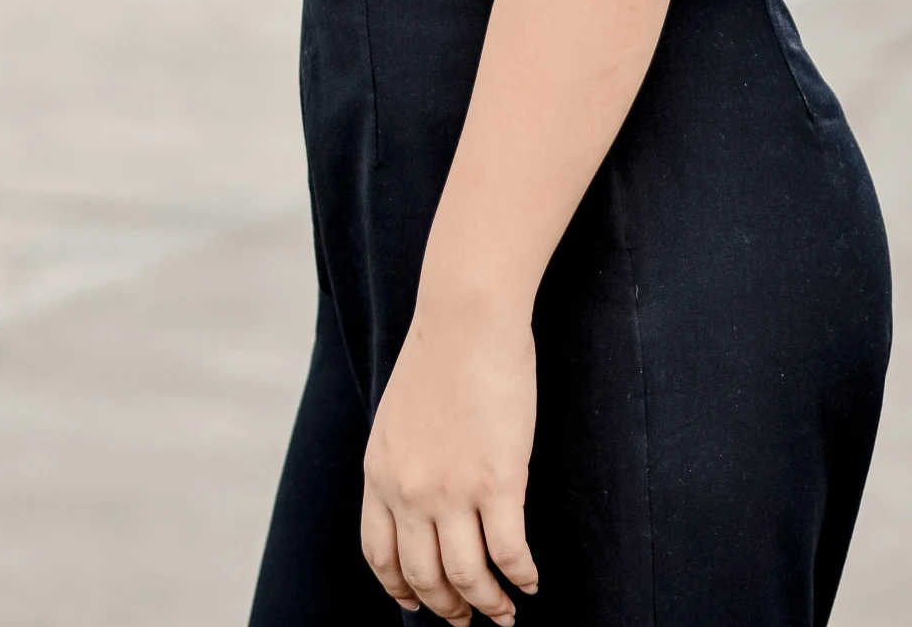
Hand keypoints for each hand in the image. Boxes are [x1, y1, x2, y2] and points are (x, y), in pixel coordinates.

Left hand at [361, 298, 539, 623]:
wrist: (466, 316)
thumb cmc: (441, 351)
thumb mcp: (398, 415)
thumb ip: (402, 460)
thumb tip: (420, 496)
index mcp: (380, 474)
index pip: (381, 555)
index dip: (401, 589)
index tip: (420, 603)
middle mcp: (409, 492)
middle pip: (424, 576)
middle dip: (447, 607)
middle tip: (468, 618)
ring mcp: (452, 491)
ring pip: (467, 577)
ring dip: (488, 604)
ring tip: (504, 613)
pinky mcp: (498, 482)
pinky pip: (508, 551)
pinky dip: (520, 576)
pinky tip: (530, 580)